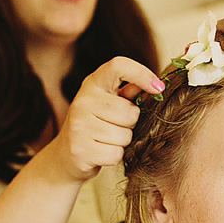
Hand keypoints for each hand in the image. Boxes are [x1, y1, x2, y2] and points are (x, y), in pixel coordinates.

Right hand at [50, 57, 164, 180]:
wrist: (65, 154)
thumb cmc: (95, 124)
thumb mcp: (108, 102)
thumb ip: (129, 92)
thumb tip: (156, 85)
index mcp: (93, 84)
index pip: (119, 66)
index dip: (142, 73)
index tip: (158, 88)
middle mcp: (83, 101)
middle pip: (131, 112)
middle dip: (130, 124)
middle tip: (114, 126)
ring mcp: (79, 125)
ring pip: (125, 136)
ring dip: (122, 142)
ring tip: (106, 139)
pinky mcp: (80, 150)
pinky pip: (116, 154)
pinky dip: (114, 156)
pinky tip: (102, 151)